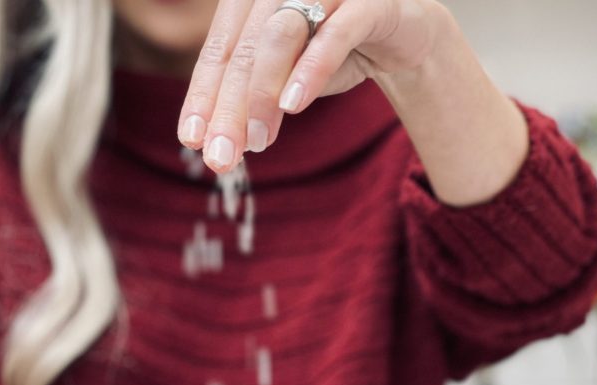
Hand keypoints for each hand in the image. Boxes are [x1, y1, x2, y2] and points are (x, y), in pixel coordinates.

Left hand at [177, 0, 442, 172]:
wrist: (405, 33)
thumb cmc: (333, 50)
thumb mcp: (285, 79)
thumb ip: (252, 100)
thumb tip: (215, 144)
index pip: (219, 50)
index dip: (202, 95)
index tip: (191, 140)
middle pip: (244, 48)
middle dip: (228, 107)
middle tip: (220, 157)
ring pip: (281, 35)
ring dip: (264, 93)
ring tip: (258, 141)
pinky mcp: (371, 0)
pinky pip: (337, 32)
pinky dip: (311, 68)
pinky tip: (293, 105)